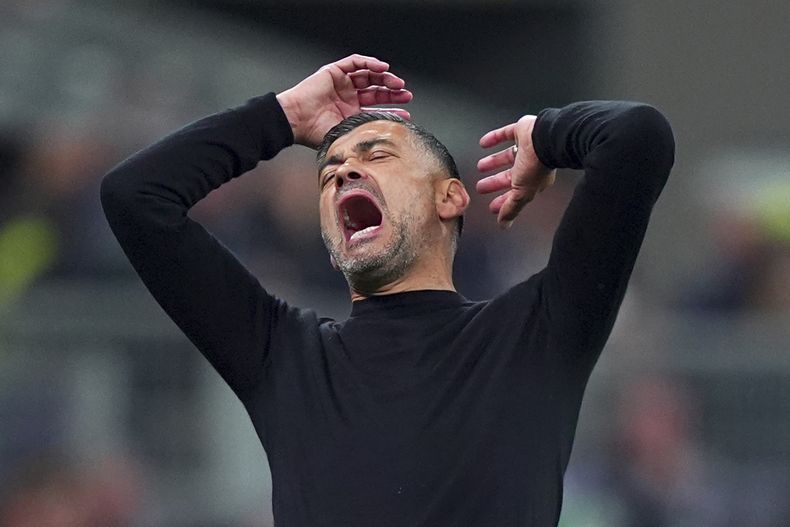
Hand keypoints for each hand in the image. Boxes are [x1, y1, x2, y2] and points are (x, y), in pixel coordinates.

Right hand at [276, 54, 412, 148]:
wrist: (296, 121)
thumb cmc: (316, 133)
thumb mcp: (346, 136)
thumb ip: (363, 136)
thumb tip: (385, 148)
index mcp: (350, 114)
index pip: (376, 110)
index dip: (391, 111)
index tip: (406, 115)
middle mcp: (347, 98)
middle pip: (376, 91)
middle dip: (392, 93)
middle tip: (406, 95)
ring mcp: (341, 84)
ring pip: (369, 75)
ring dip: (385, 78)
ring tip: (398, 84)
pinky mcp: (333, 71)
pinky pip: (355, 62)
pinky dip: (369, 63)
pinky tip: (383, 68)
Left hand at [476, 115, 556, 228]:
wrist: (546, 138)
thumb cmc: (537, 166)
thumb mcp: (522, 193)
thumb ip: (512, 208)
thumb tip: (504, 224)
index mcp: (534, 181)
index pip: (515, 194)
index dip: (503, 201)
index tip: (492, 206)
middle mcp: (531, 165)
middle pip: (510, 176)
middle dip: (495, 183)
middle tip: (482, 187)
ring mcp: (527, 148)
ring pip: (508, 156)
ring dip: (494, 162)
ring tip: (481, 166)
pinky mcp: (522, 131)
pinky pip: (505, 134)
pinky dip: (494, 139)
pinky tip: (483, 143)